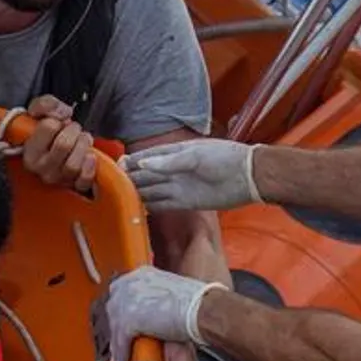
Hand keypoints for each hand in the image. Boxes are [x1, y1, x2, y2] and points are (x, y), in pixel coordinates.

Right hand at [20, 97, 97, 192]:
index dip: (57, 120)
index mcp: (29, 152)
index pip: (49, 127)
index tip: (57, 124)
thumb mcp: (41, 113)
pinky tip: (89, 156)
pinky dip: (90, 166)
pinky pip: (84, 180)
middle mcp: (41, 169)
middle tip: (73, 129)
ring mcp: (58, 180)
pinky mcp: (74, 187)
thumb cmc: (47, 133)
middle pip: (63, 144)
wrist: (57, 148)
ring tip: (82, 140)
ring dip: (83, 145)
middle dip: (74, 130)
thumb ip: (47, 105)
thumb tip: (62, 113)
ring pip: (74, 163)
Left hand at [94, 266, 226, 360]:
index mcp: (142, 274)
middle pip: (113, 308)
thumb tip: (155, 311)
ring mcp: (127, 301)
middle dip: (116, 325)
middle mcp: (131, 284)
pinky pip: (120, 341)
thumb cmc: (198, 301)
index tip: (124, 321)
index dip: (122, 309)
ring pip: (115, 326)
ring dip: (118, 342)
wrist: (203, 309)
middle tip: (121, 340)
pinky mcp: (128, 320)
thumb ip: (158, 296)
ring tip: (121, 355)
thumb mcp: (172, 290)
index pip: (121, 291)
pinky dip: (121, 353)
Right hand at [121, 139, 261, 210]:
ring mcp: (179, 186)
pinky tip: (136, 208)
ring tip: (118, 198)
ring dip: (137, 193)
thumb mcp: (196, 156)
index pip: (148, 157)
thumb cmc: (225, 159)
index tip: (116, 166)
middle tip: (111, 185)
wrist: (249, 177)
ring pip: (152, 190)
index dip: (133, 161)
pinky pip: (162, 204)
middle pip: (147, 175)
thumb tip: (143, 164)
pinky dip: (149, 206)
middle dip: (130, 178)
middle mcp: (174, 170)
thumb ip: (169, 161)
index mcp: (176, 152)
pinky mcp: (185, 202)